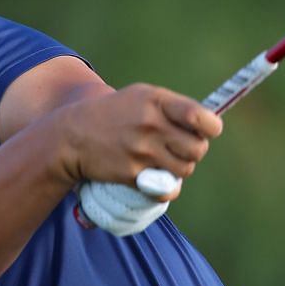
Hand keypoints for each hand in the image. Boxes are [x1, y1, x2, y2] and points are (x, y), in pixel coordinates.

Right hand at [54, 85, 220, 236]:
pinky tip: (158, 179)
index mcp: (156, 101)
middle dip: (194, 150)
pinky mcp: (133, 174)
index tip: (207, 131)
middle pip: (198, 148)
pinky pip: (167, 188)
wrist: (73, 136)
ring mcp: (142, 151)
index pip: (200, 117)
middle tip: (179, 148)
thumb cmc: (114, 114)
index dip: (211, 128)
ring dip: (180, 168)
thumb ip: (174, 107)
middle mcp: (150, 125)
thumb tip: (210, 123)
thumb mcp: (141, 96)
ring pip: (185, 169)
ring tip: (165, 160)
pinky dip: (167, 188)